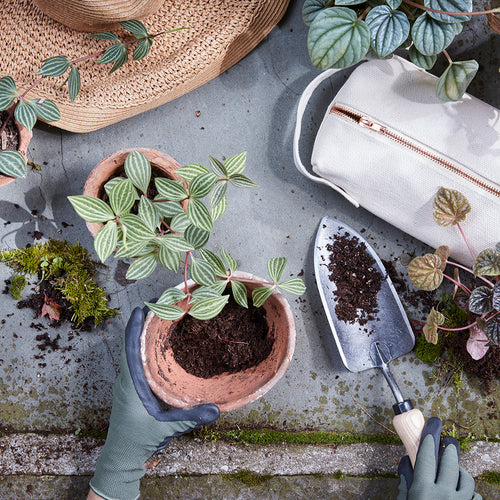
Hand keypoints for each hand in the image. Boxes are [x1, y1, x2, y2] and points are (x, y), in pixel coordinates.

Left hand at [89, 307, 219, 499]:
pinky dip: (144, 346)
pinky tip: (158, 344)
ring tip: (159, 318)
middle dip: (142, 323)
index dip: (135, 326)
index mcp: (131, 383)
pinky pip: (135, 359)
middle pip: (131, 343)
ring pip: (132, 350)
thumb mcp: (165, 428)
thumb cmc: (138, 440)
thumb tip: (217, 409)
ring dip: (142, 333)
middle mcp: (126, 378)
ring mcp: (127, 382)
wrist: (122, 456)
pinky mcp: (132, 387)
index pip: (130, 347)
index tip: (143, 307)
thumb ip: (190, 418)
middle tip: (159, 306)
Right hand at [397, 417, 481, 499]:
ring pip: (465, 477)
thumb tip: (405, 462)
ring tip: (453, 467)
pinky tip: (460, 489)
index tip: (432, 424)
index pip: (427, 455)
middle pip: (450, 462)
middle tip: (448, 440)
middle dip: (449, 447)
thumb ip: (405, 482)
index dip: (430, 436)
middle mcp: (444, 495)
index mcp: (423, 490)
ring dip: (459, 469)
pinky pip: (474, 494)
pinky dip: (467, 489)